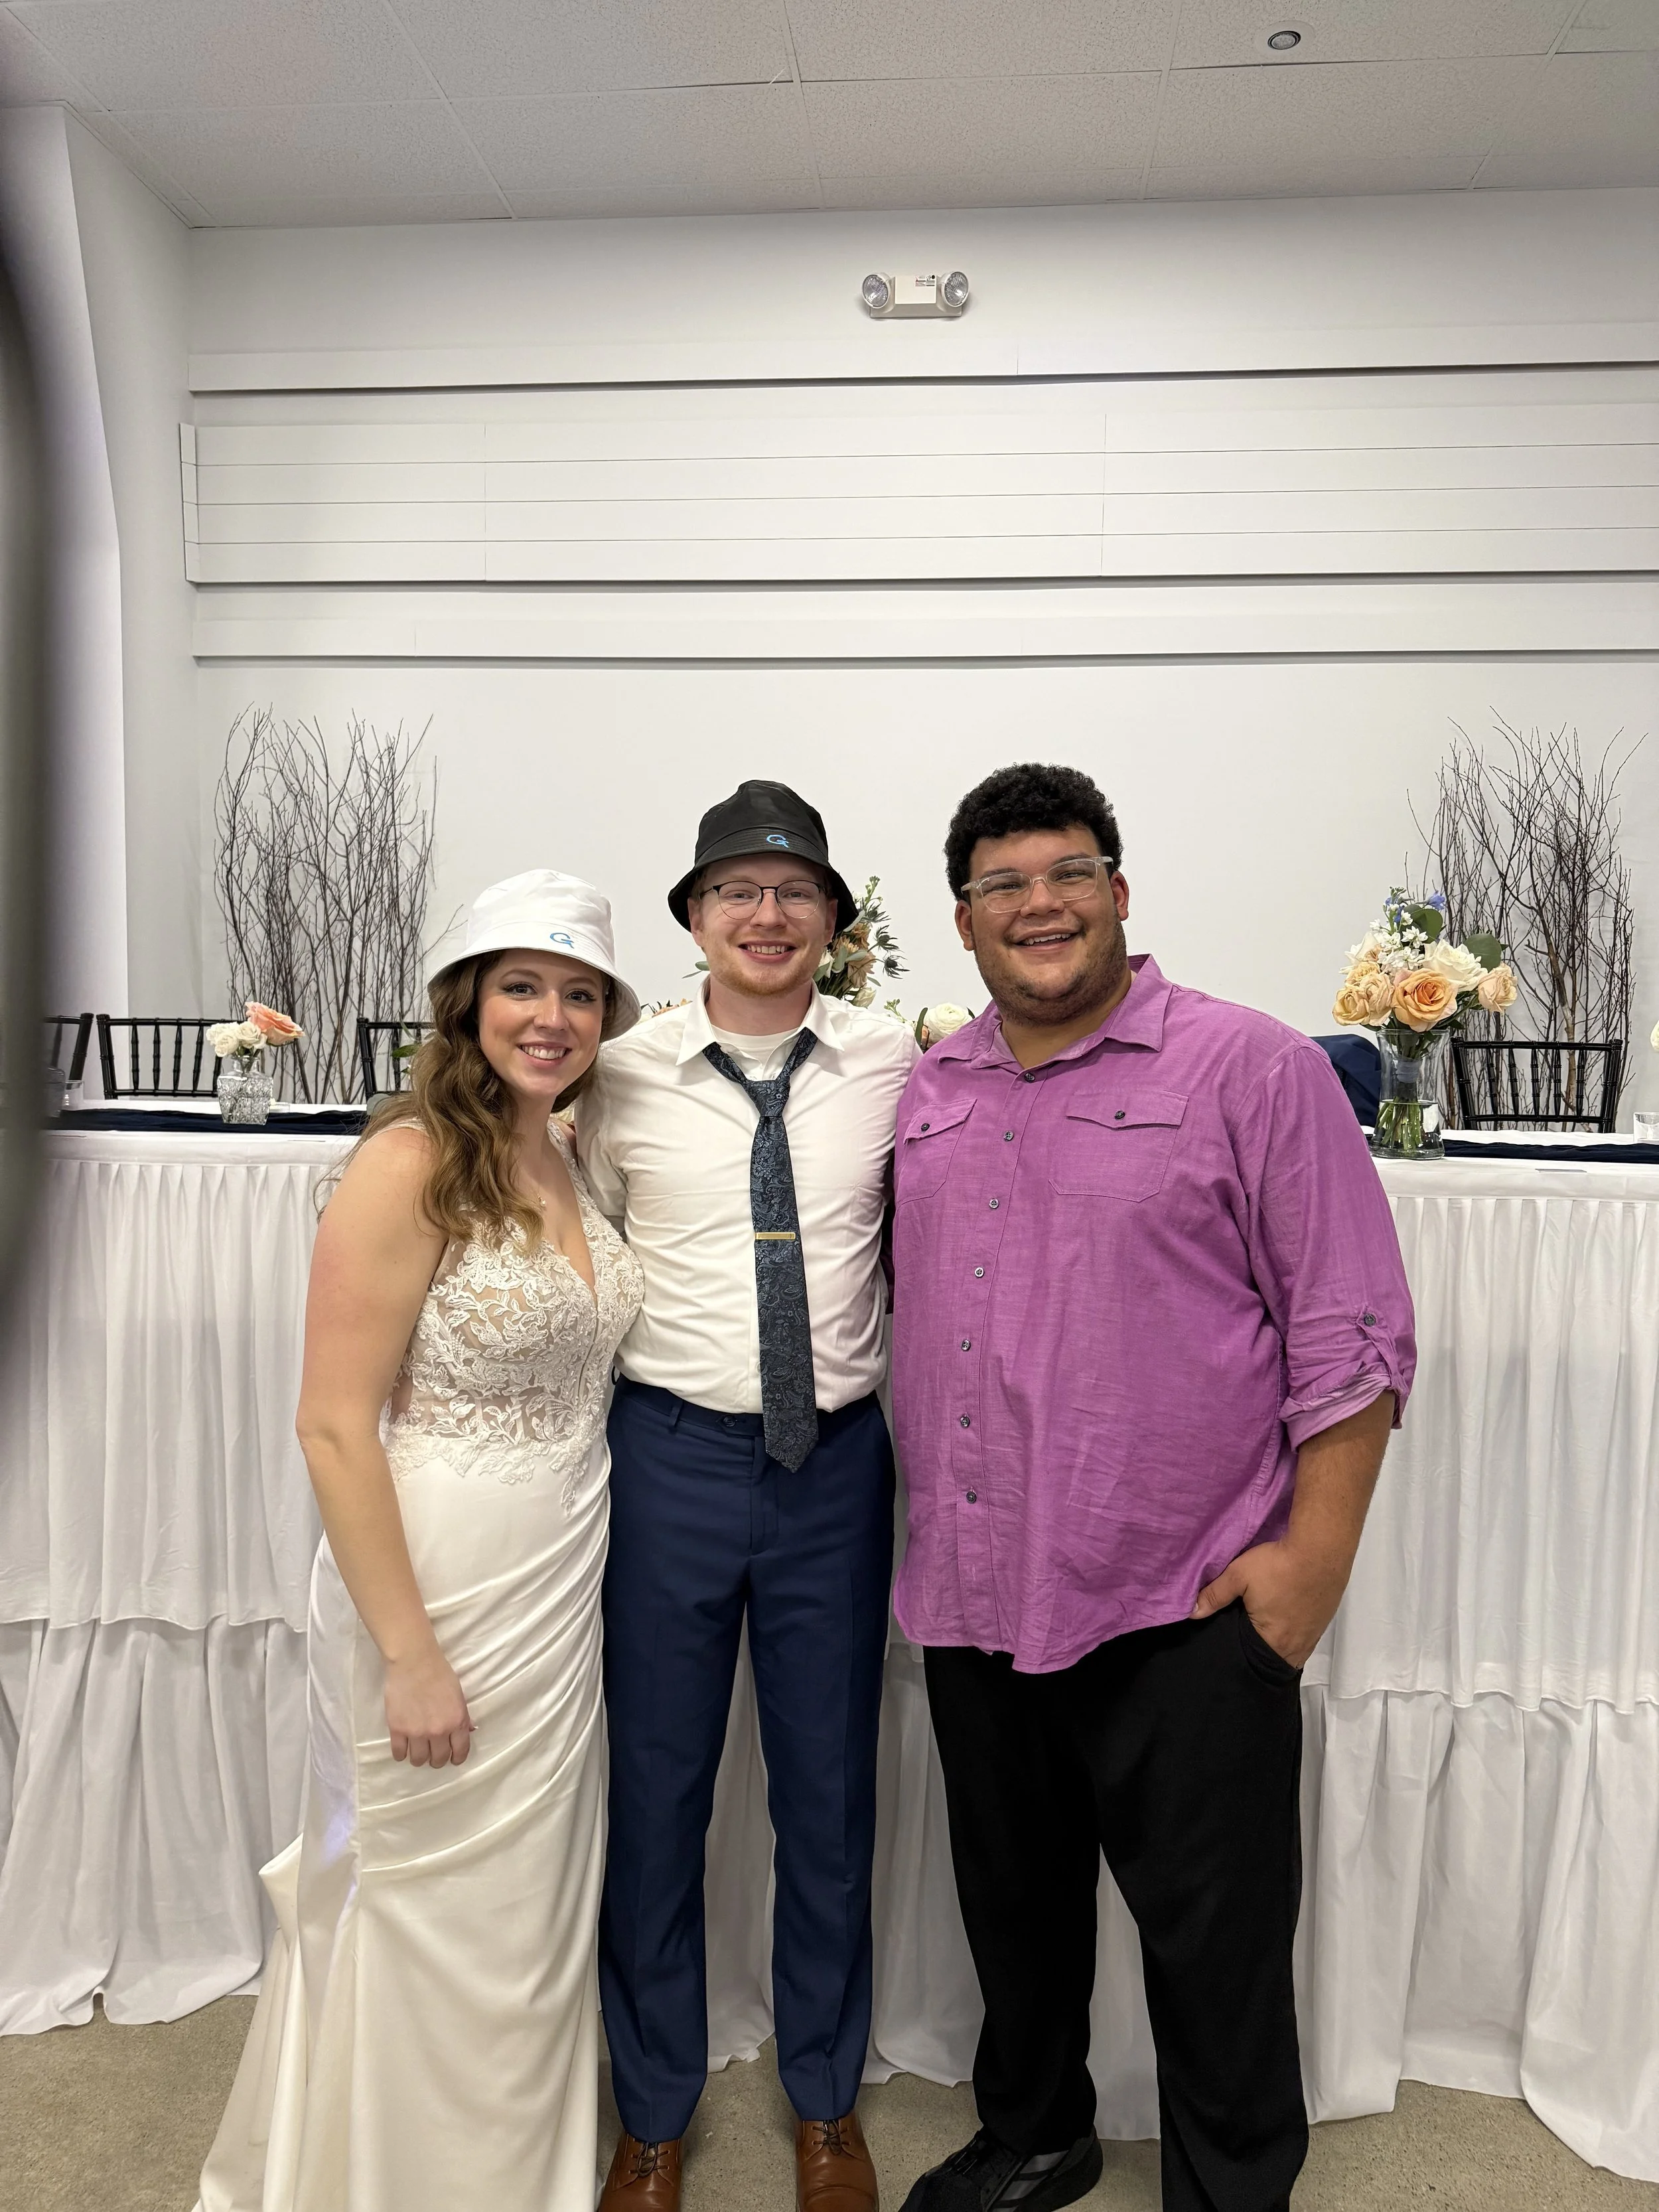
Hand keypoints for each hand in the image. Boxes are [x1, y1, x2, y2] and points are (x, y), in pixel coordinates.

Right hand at [384, 1645, 473, 1767]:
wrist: (414, 1662)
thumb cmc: (440, 1674)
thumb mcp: (459, 1696)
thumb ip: (462, 1717)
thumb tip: (466, 1732)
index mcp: (457, 1722)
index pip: (460, 1752)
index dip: (456, 1758)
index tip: (452, 1759)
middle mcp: (438, 1731)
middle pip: (438, 1760)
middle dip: (437, 1760)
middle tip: (433, 1754)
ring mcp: (416, 1732)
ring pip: (418, 1760)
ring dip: (419, 1758)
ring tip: (417, 1750)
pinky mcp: (397, 1729)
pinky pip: (398, 1753)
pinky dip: (401, 1754)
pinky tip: (403, 1747)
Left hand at [1191, 1536, 1347, 1669]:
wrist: (1321, 1549)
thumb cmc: (1278, 1565)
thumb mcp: (1239, 1575)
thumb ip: (1215, 1595)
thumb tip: (1192, 1612)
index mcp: (1274, 1642)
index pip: (1254, 1660)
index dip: (1242, 1651)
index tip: (1233, 1642)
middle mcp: (1298, 1646)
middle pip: (1275, 1657)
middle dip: (1261, 1649)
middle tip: (1247, 1634)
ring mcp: (1314, 1633)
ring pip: (1293, 1648)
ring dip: (1280, 1641)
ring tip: (1265, 1626)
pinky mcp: (1325, 1619)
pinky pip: (1307, 1635)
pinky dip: (1295, 1630)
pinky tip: (1286, 1616)